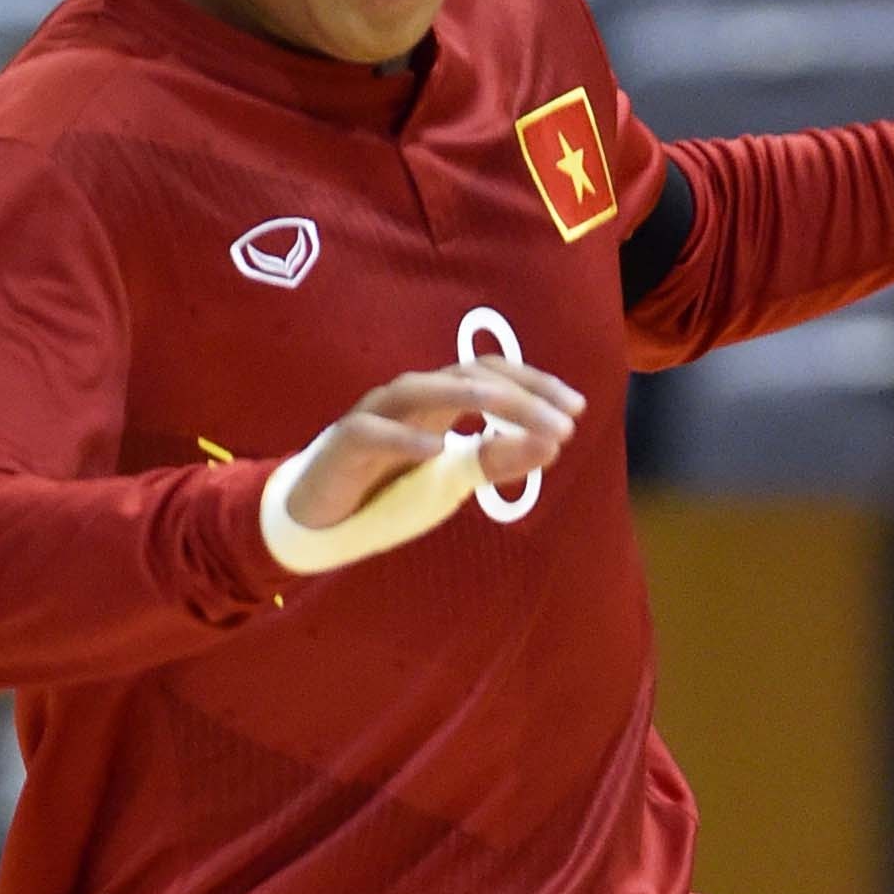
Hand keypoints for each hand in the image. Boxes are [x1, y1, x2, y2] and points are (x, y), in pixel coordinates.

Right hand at [280, 361, 585, 531]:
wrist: (317, 520)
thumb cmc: (384, 493)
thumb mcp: (450, 482)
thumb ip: (495, 462)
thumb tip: (551, 444)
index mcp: (438, 402)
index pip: (492, 373)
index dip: (535, 385)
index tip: (576, 410)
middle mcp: (410, 398)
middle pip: (467, 375)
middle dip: (520, 395)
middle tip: (563, 422)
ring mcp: (375, 415)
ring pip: (423, 389)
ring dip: (476, 401)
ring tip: (517, 416)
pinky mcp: (344, 443)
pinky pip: (374, 432)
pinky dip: (405, 438)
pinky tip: (437, 450)